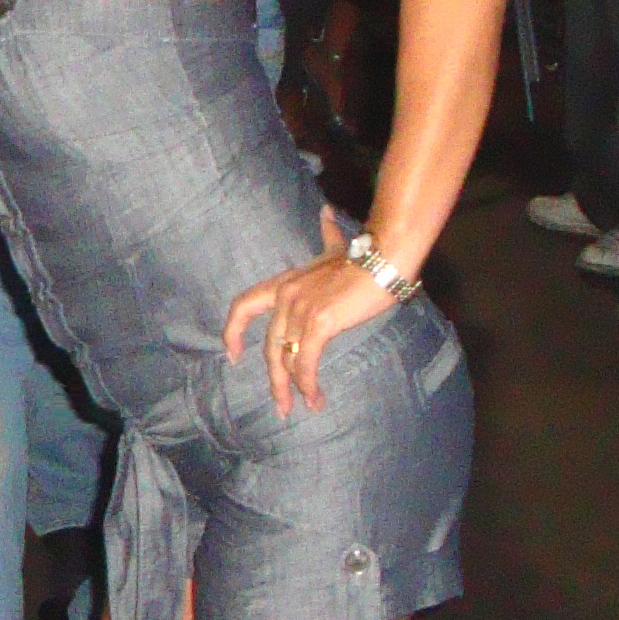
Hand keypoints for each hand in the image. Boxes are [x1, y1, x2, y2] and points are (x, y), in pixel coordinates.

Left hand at [222, 211, 397, 416]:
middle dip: (274, 380)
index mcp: (285, 282)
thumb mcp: (336, 248)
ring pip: (287, 358)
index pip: (244, 305)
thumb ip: (326, 236)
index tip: (233, 355)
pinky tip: (316, 397)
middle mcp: (286, 295)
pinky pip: (306, 360)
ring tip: (307, 406)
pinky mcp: (320, 321)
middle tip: (282, 407)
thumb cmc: (365, 256)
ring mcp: (300, 308)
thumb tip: (325, 212)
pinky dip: (308, 382)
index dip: (233, 331)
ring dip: (295, 388)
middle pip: (268, 346)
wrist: (386, 257)